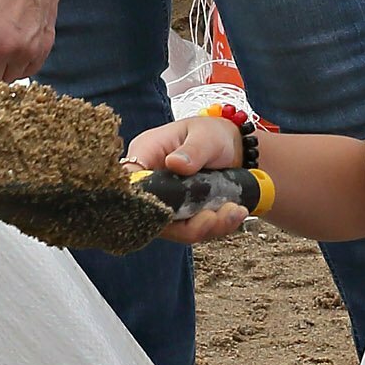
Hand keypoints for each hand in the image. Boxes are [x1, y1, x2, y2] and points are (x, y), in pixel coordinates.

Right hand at [126, 114, 251, 243]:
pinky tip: (234, 213)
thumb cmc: (212, 134)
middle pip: (153, 216)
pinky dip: (215, 227)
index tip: (172, 210)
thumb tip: (174, 163)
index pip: (129, 183)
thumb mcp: (205, 135)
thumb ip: (192, 150)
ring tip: (234, 211)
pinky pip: (192, 230)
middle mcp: (150, 182)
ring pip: (175, 229)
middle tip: (214, 216)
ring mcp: (165, 202)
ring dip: (206, 227)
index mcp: (146, 155)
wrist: (234, 147)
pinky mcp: (181, 215)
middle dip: (186, 223)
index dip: (142, 201)